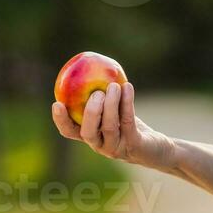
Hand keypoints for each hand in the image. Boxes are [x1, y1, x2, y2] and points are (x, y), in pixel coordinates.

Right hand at [50, 82, 165, 166]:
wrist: (155, 146)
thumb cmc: (129, 123)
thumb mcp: (113, 109)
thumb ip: (101, 94)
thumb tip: (90, 65)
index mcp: (90, 135)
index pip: (69, 132)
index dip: (61, 120)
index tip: (57, 103)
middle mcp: (100, 145)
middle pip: (87, 133)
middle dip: (90, 112)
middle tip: (96, 93)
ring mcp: (116, 148)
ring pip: (109, 127)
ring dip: (111, 104)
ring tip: (114, 86)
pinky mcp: (133, 145)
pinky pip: (127, 122)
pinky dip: (127, 103)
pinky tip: (127, 87)